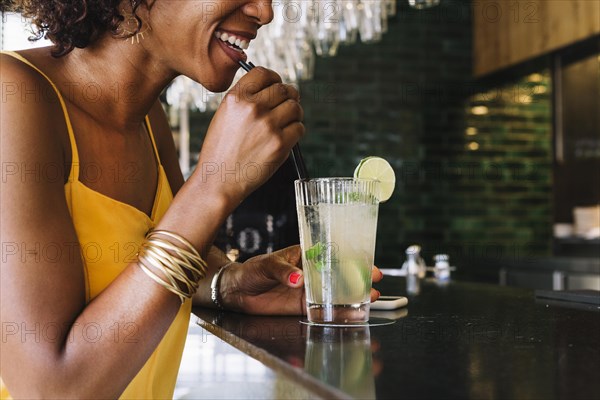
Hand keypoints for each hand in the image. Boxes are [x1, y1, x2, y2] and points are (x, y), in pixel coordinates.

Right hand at [191, 68, 303, 203]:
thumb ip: (246, 99)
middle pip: (283, 89)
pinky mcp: (280, 144)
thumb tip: (273, 88)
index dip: (274, 79)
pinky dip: (296, 132)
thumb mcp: (225, 115)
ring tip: (287, 122)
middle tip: (286, 106)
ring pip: (295, 107)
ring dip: (295, 114)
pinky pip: (299, 128)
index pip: (264, 73)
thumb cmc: (222, 151)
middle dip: (288, 96)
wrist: (219, 180)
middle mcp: (253, 108)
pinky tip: (286, 137)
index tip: (277, 86)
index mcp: (236, 98)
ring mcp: (268, 125)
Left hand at [220, 245, 383, 315]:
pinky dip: (338, 313)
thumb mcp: (266, 264)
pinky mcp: (302, 307)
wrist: (237, 290)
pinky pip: (323, 310)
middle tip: (376, 283)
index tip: (367, 263)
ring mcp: (308, 291)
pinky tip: (352, 315)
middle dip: (359, 279)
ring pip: (335, 294)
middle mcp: (311, 273)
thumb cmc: (252, 270)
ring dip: (353, 297)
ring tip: (371, 299)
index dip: (352, 259)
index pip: (332, 256)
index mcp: (305, 256)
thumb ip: (282, 271)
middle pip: (339, 276)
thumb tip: (297, 279)